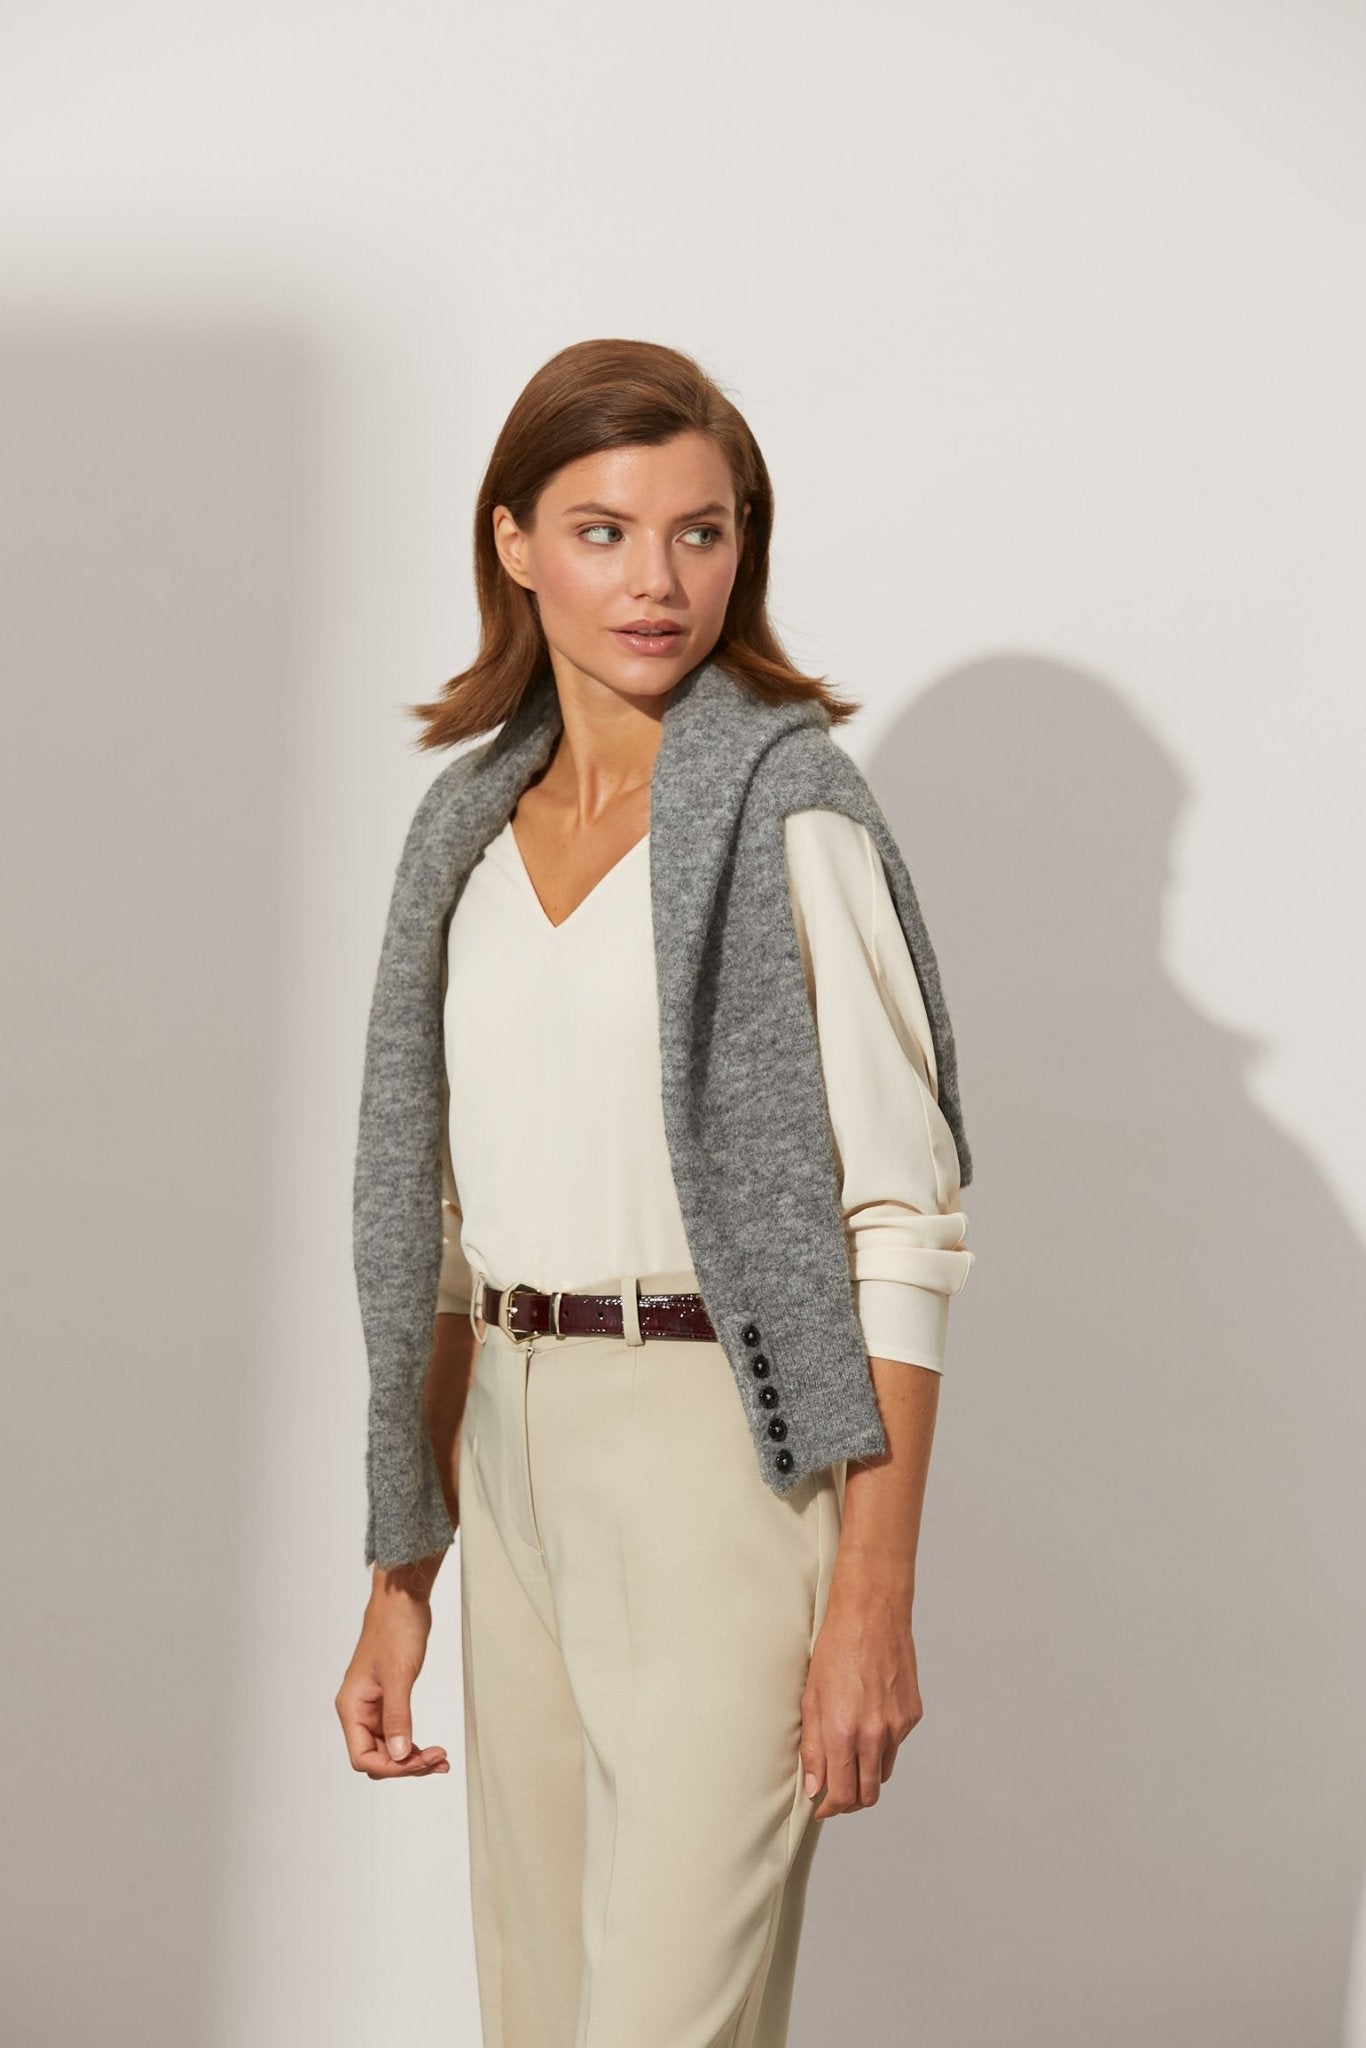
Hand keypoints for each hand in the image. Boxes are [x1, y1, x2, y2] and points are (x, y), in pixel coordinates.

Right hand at [335, 1559, 451, 1779]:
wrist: (402, 1601)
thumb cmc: (394, 1629)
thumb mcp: (398, 1675)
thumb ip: (398, 1717)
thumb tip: (400, 1755)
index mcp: (352, 1707)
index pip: (363, 1757)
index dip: (392, 1767)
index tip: (419, 1762)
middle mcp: (359, 1711)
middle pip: (377, 1757)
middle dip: (406, 1765)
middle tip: (438, 1761)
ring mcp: (374, 1707)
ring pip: (390, 1748)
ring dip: (413, 1758)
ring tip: (441, 1761)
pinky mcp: (389, 1700)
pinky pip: (398, 1733)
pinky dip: (414, 1744)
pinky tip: (432, 1750)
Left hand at [799, 1582, 922, 1817]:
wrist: (872, 1615)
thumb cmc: (837, 1649)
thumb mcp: (811, 1698)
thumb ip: (812, 1747)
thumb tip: (815, 1786)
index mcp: (843, 1732)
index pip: (842, 1794)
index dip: (830, 1807)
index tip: (822, 1806)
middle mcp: (874, 1735)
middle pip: (867, 1794)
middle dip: (849, 1801)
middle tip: (835, 1793)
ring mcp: (897, 1726)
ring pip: (883, 1772)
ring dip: (866, 1774)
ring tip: (849, 1757)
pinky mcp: (912, 1715)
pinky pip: (896, 1744)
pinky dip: (881, 1745)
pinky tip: (868, 1721)